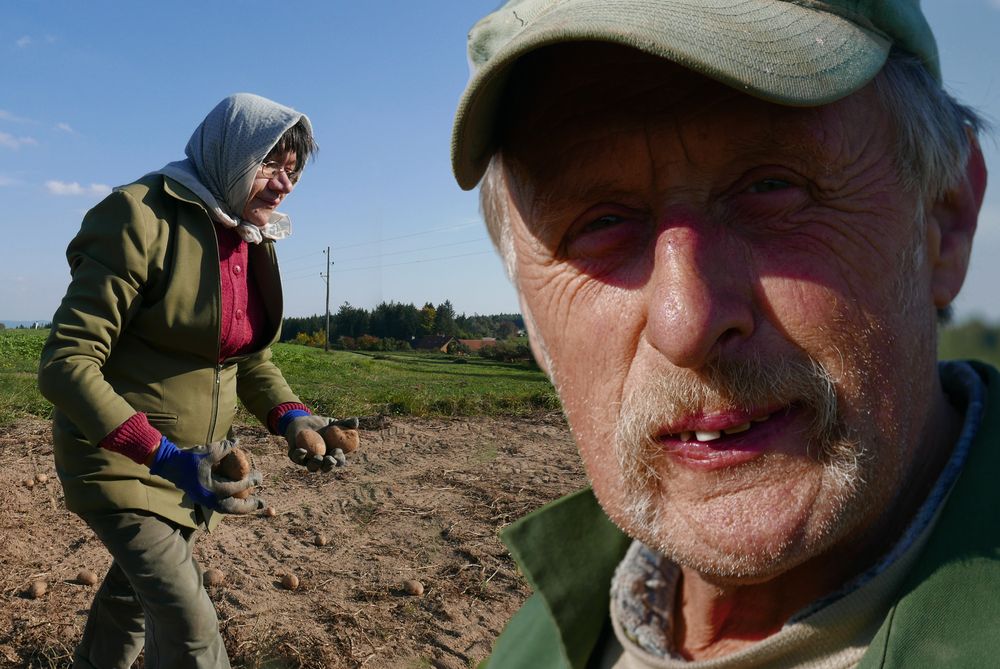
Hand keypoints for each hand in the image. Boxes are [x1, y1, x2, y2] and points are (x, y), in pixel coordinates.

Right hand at [149, 437, 264, 513]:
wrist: (170, 465)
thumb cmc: (189, 458)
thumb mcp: (207, 451)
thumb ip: (224, 448)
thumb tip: (238, 441)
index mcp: (211, 487)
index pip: (235, 487)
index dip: (249, 483)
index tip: (259, 478)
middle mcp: (209, 498)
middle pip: (233, 507)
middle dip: (248, 506)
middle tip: (262, 503)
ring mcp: (205, 501)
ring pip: (226, 510)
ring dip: (240, 509)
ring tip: (253, 506)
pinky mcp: (202, 500)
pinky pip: (220, 507)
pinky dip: (231, 507)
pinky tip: (239, 503)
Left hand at [283, 415, 358, 471]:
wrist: (302, 421)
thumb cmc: (321, 424)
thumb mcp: (334, 423)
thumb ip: (345, 423)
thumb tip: (356, 421)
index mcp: (332, 455)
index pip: (338, 460)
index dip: (339, 459)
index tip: (338, 451)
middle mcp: (321, 460)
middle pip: (326, 468)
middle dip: (328, 466)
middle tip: (329, 459)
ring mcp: (308, 460)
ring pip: (312, 467)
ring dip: (315, 464)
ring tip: (318, 457)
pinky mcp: (295, 456)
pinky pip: (297, 458)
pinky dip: (300, 455)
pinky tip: (302, 450)